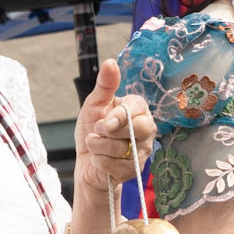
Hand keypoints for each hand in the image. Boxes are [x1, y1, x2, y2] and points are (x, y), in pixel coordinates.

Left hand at [74, 60, 155, 193]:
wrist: (87, 162)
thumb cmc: (93, 130)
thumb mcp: (94, 105)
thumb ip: (105, 85)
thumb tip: (111, 62)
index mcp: (138, 109)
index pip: (137, 108)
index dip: (120, 115)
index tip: (105, 121)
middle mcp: (146, 129)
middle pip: (140, 128)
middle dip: (110, 132)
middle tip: (98, 130)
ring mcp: (143, 151)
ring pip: (122, 148)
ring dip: (98, 146)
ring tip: (95, 144)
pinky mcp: (135, 171)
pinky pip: (116, 166)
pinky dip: (99, 161)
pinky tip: (99, 159)